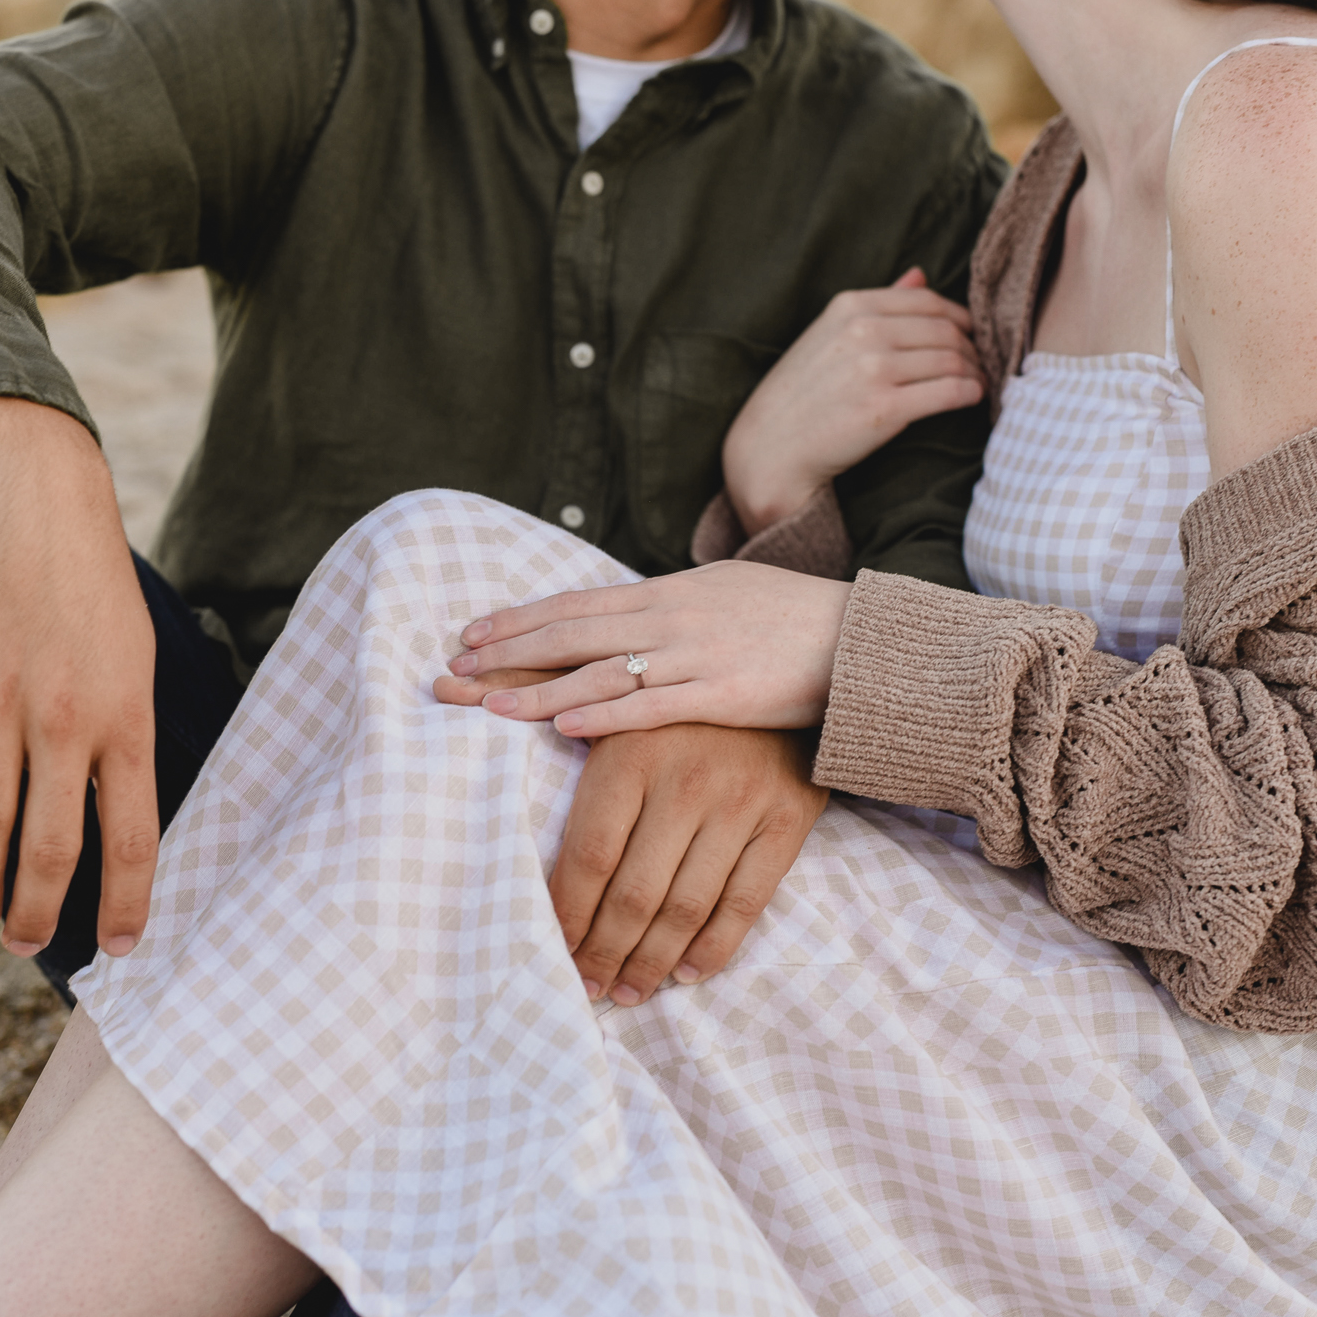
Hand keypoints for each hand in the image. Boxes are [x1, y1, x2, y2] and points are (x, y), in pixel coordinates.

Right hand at [0, 397, 157, 958]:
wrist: (37, 499)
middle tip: (26, 945)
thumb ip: (120, 738)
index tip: (122, 949)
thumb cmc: (94, 589)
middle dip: (41, 910)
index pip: (132, 834)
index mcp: (124, 717)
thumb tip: (112, 820)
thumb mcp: (134, 662)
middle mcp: (64, 717)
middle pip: (51, 844)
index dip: (127, 901)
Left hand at [428, 690, 828, 1005]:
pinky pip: (747, 902)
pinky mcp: (787, 819)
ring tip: (627, 992)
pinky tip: (687, 972)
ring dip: (653, 963)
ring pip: (687, 908)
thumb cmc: (669, 686)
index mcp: (631, 752)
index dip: (567, 917)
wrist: (776, 663)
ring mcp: (740, 803)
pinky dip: (715, 947)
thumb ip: (523, 690)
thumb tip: (439, 684)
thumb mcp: (599, 682)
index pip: (588, 859)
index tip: (552, 953)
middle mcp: (687, 780)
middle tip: (587, 988)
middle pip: (633, 895)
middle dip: (604, 953)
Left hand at [443, 561, 851, 736]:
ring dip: (539, 689)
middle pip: (573, 632)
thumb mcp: (723, 595)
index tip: (472, 632)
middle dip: (510, 651)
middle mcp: (674, 617)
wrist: (861, 640)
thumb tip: (626, 617)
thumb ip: (672, 608)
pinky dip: (603, 715)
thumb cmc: (793, 619)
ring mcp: (697, 655)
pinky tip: (562, 726)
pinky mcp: (725, 695)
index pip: (578, 603)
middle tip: (455, 668)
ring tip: (488, 705)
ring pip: (601, 671)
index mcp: (671, 590)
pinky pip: (651, 705)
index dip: (521, 618)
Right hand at [721, 268, 981, 533]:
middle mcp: (863, 332)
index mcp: (850, 307)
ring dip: (974, 371)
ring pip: (951, 359)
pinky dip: (970, 393)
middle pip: (945, 329)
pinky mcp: (885, 408)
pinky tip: (972, 398)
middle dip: (970, 347)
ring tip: (977, 382)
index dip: (958, 317)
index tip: (968, 335)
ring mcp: (873, 369)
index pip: (927, 300)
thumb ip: (879, 303)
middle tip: (978, 363)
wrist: (769, 448)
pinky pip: (949, 392)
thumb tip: (920, 273)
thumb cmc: (801, 394)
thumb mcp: (829, 335)